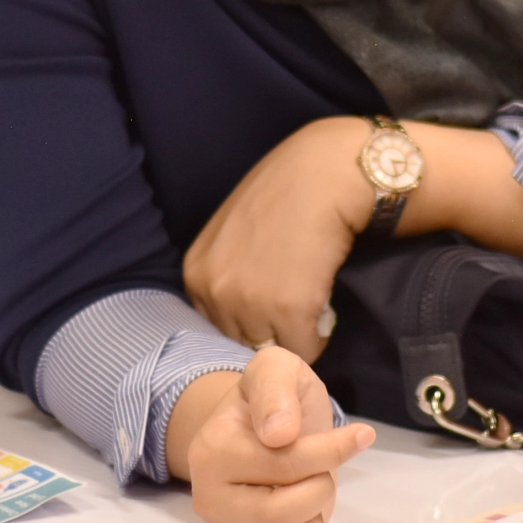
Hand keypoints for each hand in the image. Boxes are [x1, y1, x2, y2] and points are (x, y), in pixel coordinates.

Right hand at [172, 346, 375, 522]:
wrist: (257, 426)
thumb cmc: (274, 398)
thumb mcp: (276, 369)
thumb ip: (276, 389)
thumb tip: (279, 433)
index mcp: (214, 447)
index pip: (285, 462)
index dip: (330, 451)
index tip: (361, 435)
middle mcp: (208, 493)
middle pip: (284, 509)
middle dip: (319, 484)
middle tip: (319, 465)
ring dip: (315, 514)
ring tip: (310, 489)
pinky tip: (314, 519)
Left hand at [184, 117, 375, 362]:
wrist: (326, 173)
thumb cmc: (286, 190)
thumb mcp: (234, 230)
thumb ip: (229, 271)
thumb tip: (242, 311)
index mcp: (196, 273)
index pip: (216, 326)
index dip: (247, 320)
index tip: (271, 306)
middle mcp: (214, 291)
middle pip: (241, 342)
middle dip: (268, 332)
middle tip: (295, 308)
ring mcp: (248, 302)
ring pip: (273, 350)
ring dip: (294, 336)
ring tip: (310, 306)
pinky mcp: (288, 310)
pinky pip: (305, 349)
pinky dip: (319, 336)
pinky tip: (324, 306)